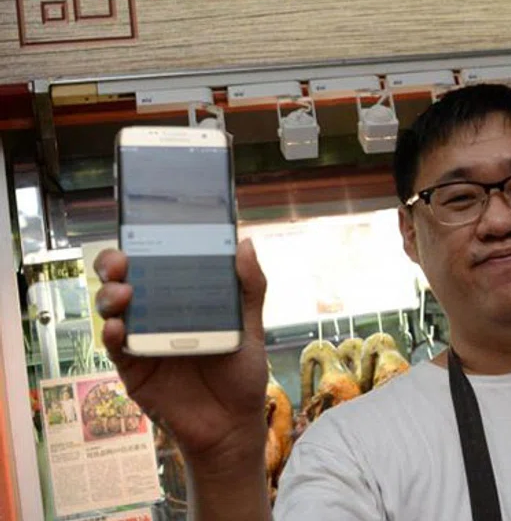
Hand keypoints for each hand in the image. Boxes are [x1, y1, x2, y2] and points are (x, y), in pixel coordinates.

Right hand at [94, 239, 268, 468]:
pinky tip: (119, 328)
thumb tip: (245, 244)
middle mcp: (158, 315)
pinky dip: (113, 335)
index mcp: (183, 300)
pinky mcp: (133, 369)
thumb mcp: (251, 328)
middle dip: (114, 265)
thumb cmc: (242, 375)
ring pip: (113, 310)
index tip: (141, 233)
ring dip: (110, 297)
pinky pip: (116, 348)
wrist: (233, 426)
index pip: (156, 264)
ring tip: (124, 294)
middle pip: (124, 281)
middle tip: (121, 262)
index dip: (142, 246)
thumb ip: (250, 287)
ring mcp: (142, 341)